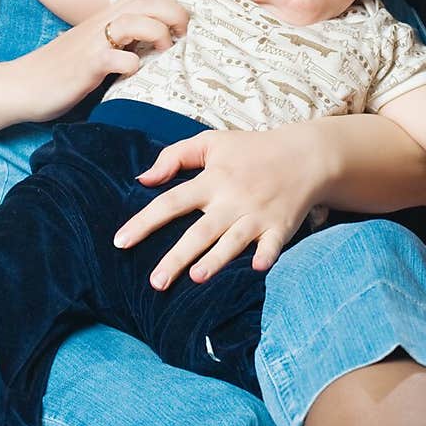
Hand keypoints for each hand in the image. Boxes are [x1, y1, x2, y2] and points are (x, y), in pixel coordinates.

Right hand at [16, 0, 187, 122]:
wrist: (22, 85)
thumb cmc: (60, 68)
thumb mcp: (93, 44)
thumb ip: (119, 37)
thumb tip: (151, 41)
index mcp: (106, 17)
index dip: (170, 1)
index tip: (178, 25)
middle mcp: (101, 23)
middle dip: (175, 13)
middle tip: (181, 37)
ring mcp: (93, 43)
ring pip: (134, 21)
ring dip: (157, 33)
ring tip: (162, 51)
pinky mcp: (85, 66)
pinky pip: (115, 58)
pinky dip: (132, 64)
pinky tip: (133, 71)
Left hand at [113, 125, 322, 288]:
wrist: (304, 155)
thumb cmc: (251, 150)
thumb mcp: (212, 143)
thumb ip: (175, 156)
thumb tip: (144, 179)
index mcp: (212, 180)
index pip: (170, 202)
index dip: (144, 222)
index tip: (120, 242)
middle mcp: (232, 200)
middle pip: (199, 231)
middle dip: (177, 257)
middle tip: (156, 282)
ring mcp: (257, 215)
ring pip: (232, 241)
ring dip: (216, 260)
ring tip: (196, 278)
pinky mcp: (281, 227)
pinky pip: (272, 245)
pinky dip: (266, 256)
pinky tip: (257, 268)